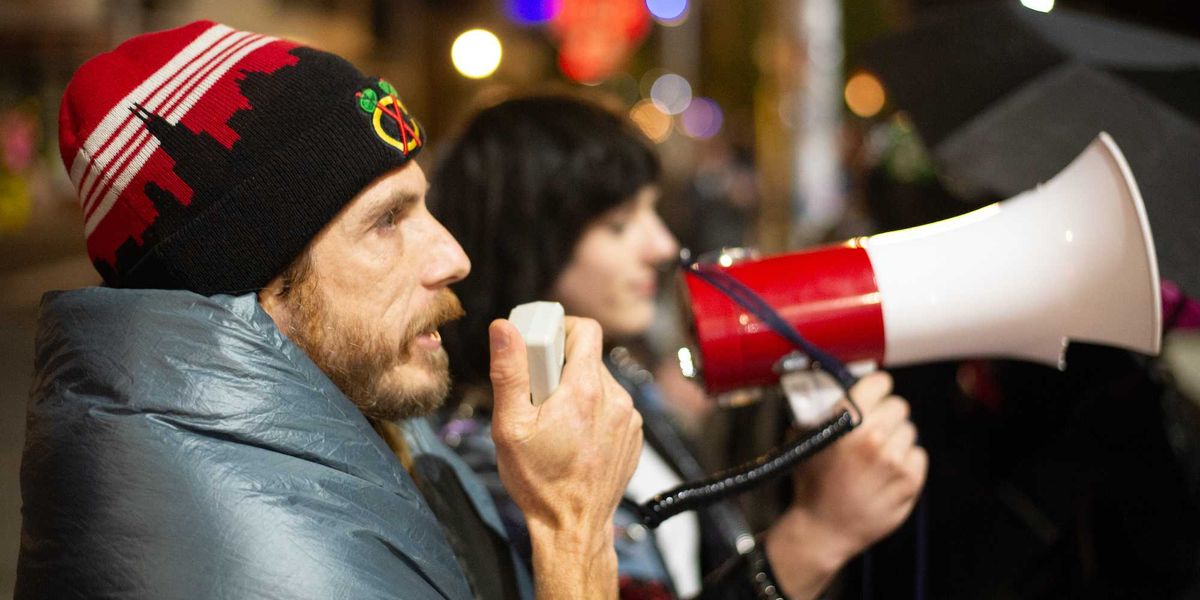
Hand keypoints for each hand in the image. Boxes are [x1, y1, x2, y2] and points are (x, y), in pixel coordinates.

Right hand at [489, 316, 642, 597]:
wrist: (573, 527)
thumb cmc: (540, 482)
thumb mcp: (510, 427)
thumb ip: (509, 372)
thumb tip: (504, 329)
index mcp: (586, 390)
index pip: (586, 330)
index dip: (561, 328)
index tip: (541, 346)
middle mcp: (615, 399)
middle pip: (589, 357)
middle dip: (561, 367)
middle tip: (538, 396)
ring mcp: (629, 418)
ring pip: (601, 382)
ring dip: (578, 390)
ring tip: (555, 422)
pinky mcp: (633, 434)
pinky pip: (612, 405)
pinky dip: (593, 411)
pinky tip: (574, 437)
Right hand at [764, 371, 927, 598]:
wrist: (823, 529)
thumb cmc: (812, 484)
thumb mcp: (805, 439)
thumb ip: (824, 411)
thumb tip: (841, 389)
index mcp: (847, 420)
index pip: (880, 383)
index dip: (876, 388)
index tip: (873, 393)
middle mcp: (874, 436)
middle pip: (898, 406)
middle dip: (886, 414)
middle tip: (873, 428)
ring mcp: (894, 460)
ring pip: (909, 431)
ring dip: (896, 439)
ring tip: (877, 455)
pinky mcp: (910, 482)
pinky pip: (918, 455)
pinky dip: (906, 461)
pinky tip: (887, 472)